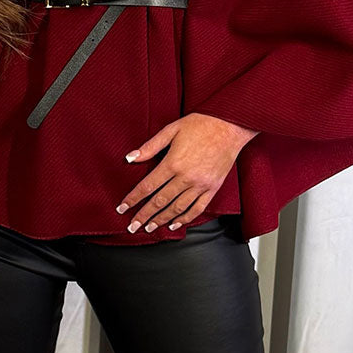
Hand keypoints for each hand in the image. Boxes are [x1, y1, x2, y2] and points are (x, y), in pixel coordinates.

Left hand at [116, 113, 256, 230]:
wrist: (230, 125)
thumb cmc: (200, 124)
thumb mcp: (171, 130)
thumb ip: (150, 146)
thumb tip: (130, 158)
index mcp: (173, 163)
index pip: (147, 186)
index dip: (133, 199)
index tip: (122, 209)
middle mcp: (186, 177)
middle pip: (159, 201)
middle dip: (143, 216)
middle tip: (132, 226)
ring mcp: (201, 185)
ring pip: (177, 208)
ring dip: (161, 220)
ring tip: (150, 228)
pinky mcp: (213, 188)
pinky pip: (197, 208)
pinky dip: (185, 219)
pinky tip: (175, 224)